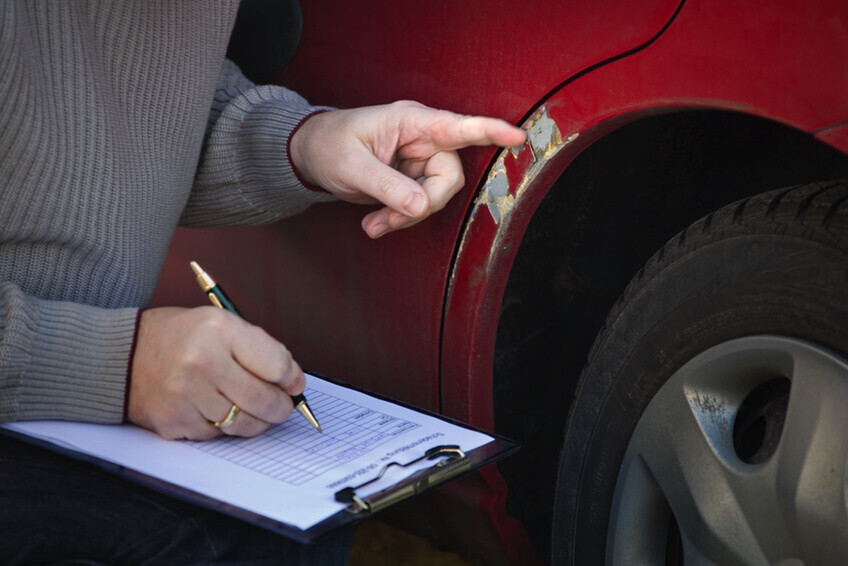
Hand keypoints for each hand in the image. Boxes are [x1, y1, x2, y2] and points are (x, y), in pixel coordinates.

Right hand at [127, 307, 304, 439]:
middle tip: (282, 406)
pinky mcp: (174, 421)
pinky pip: (218, 435)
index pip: (277, 364)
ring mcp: (186, 393)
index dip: (292, 378)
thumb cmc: (179, 338)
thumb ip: (258, 349)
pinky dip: (224, 428)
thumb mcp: (219, 324)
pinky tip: (216, 411)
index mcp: (219, 329)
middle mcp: (202, 360)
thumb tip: (294, 382)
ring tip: (253, 410)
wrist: (121, 356)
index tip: (294, 384)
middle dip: (280, 407)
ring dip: (256, 421)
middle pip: (264, 399)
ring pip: (244, 423)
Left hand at [290, 100, 525, 237]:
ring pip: (435, 197)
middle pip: (449, 177)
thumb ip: (387, 186)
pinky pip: (420, 206)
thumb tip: (420, 206)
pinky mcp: (412, 181)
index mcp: (410, 122)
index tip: (517, 136)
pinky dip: (399, 220)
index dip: (489, 131)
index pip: (457, 126)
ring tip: (374, 224)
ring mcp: (418, 162)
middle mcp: (422, 140)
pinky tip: (375, 223)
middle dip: (423, 204)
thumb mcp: (352, 166)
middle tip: (391, 219)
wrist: (311, 156)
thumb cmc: (329, 145)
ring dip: (406, 217)